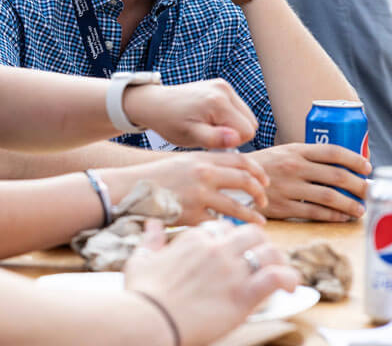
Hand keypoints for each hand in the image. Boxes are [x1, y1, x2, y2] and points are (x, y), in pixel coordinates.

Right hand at [115, 151, 269, 224]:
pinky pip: (218, 223)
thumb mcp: (181, 162)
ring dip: (252, 215)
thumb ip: (206, 165)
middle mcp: (204, 174)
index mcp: (202, 158)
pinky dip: (227, 229)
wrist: (127, 190)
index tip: (264, 181)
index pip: (242, 160)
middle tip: (264, 201)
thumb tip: (232, 174)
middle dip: (259, 193)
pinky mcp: (192, 215)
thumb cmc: (154, 178)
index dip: (257, 171)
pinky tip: (231, 233)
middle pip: (245, 181)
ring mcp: (199, 195)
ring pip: (237, 206)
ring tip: (258, 222)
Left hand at [123, 79, 257, 148]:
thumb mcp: (190, 135)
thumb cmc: (170, 122)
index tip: (212, 140)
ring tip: (207, 126)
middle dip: (233, 133)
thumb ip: (214, 138)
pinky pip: (238, 107)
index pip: (247, 132)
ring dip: (231, 125)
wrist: (155, 104)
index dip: (232, 142)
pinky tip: (209, 118)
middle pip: (250, 123)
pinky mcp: (221, 85)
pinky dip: (228, 116)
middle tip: (208, 134)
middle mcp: (224, 89)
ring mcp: (223, 85)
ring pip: (246, 116)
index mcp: (218, 102)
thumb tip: (236, 138)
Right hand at [126, 221, 299, 345]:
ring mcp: (231, 270)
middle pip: (251, 235)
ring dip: (278, 260)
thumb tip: (152, 224)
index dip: (232, 239)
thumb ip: (151, 239)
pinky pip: (276, 277)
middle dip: (260, 245)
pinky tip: (290, 286)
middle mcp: (216, 249)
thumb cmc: (143, 292)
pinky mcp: (243, 294)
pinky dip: (288, 278)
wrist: (149, 319)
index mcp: (194, 238)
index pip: (223, 228)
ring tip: (281, 272)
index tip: (235, 251)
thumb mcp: (140, 258)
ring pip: (268, 252)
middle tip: (262, 259)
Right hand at [249, 143, 370, 220]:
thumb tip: (341, 168)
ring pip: (330, 197)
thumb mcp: (283, 153)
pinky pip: (315, 213)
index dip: (354, 160)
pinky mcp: (283, 207)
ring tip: (360, 209)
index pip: (333, 152)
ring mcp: (289, 187)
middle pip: (337, 176)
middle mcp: (294, 167)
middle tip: (369, 192)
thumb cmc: (264, 168)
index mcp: (296, 150)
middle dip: (359, 186)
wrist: (234, 182)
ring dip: (350, 204)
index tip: (367, 168)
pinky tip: (342, 217)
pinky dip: (333, 216)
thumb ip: (307, 157)